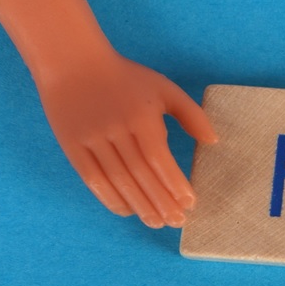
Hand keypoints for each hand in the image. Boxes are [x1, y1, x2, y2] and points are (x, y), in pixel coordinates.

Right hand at [35, 54, 217, 227]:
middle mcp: (116, 129)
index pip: (159, 158)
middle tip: (176, 221)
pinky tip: (128, 210)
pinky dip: (110, 198)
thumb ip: (191, 114)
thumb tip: (213, 141)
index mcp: (141, 116)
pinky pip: (93, 179)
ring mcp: (91, 139)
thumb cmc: (126, 78)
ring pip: (117, 180)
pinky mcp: (72, 146)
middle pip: (140, 174)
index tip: (190, 203)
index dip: (174, 183)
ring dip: (139, 205)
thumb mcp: (164, 89)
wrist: (73, 63)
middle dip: (160, 201)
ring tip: (156, 221)